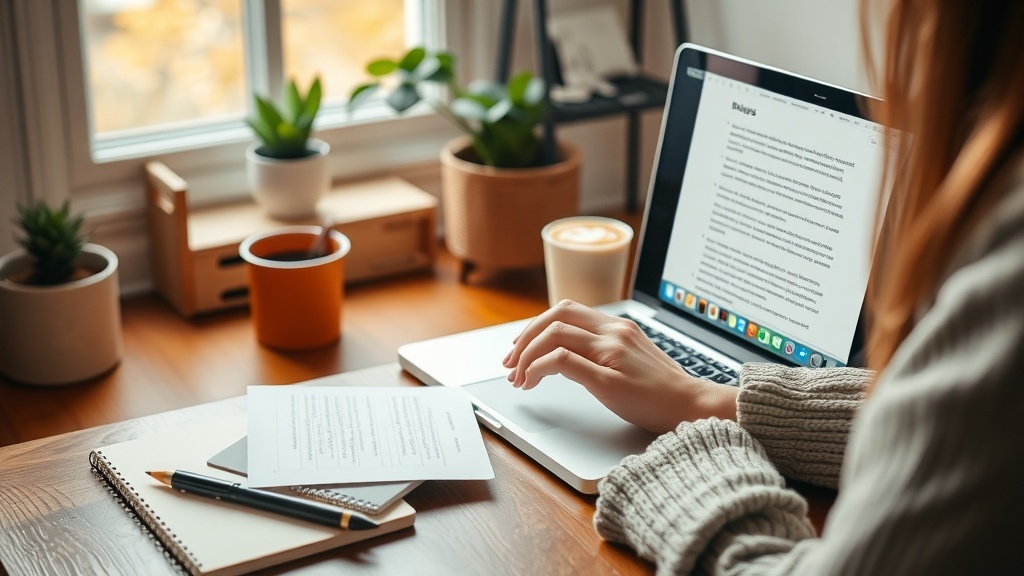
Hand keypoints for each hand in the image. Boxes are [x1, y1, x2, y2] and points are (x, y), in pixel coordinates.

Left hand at [503, 300, 737, 433]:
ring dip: (526, 355)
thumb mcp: (631, 360)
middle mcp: (614, 332)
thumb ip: (603, 351)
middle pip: (555, 315)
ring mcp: (611, 353)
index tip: (521, 347)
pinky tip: (531, 381)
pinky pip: (561, 360)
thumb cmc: (663, 391)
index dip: (536, 326)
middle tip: (509, 362)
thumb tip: (567, 356)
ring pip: (553, 334)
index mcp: (618, 327)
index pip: (566, 310)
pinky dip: (536, 368)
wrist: (693, 407)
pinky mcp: (608, 378)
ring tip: (518, 377)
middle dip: (524, 337)